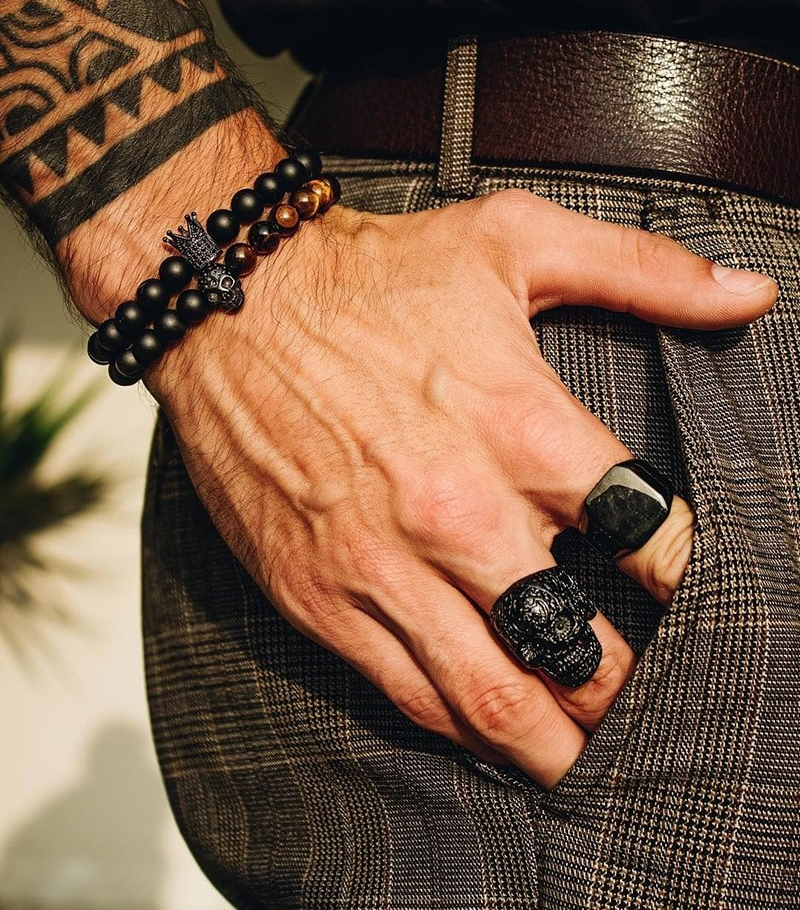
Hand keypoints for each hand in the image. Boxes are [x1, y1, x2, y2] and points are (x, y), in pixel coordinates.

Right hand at [146, 188, 775, 787]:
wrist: (233, 303)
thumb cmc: (374, 274)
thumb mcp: (516, 239)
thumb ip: (642, 269)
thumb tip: (751, 291)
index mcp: (520, 425)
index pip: (647, 537)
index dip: (692, 583)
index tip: (697, 601)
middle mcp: (459, 510)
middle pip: (580, 644)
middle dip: (631, 688)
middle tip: (654, 700)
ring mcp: (385, 564)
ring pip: (495, 697)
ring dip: (558, 740)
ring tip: (591, 753)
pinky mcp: (322, 595)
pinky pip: (410, 691)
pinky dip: (465, 727)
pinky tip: (496, 733)